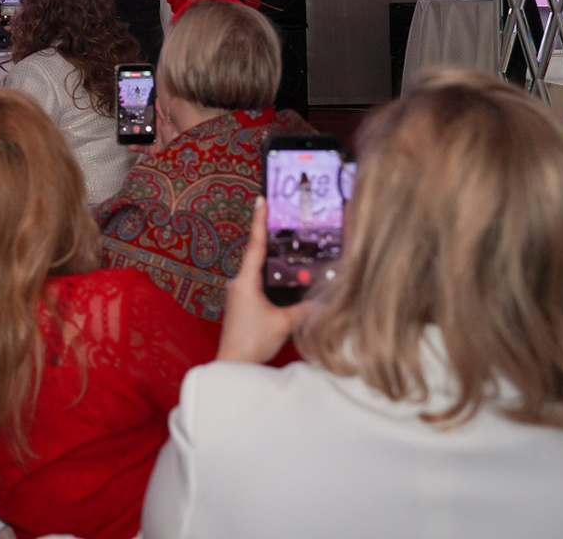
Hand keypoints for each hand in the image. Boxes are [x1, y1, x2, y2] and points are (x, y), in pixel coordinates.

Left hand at [217, 197, 307, 362]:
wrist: (233, 362)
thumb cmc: (253, 341)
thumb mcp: (285, 323)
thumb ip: (307, 308)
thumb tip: (328, 298)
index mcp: (245, 281)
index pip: (255, 245)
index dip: (259, 221)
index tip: (261, 200)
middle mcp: (239, 282)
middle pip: (257, 255)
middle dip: (271, 239)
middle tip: (284, 219)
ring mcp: (239, 293)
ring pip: (258, 270)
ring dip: (273, 260)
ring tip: (289, 245)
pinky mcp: (242, 303)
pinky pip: (257, 282)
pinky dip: (270, 276)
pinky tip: (284, 276)